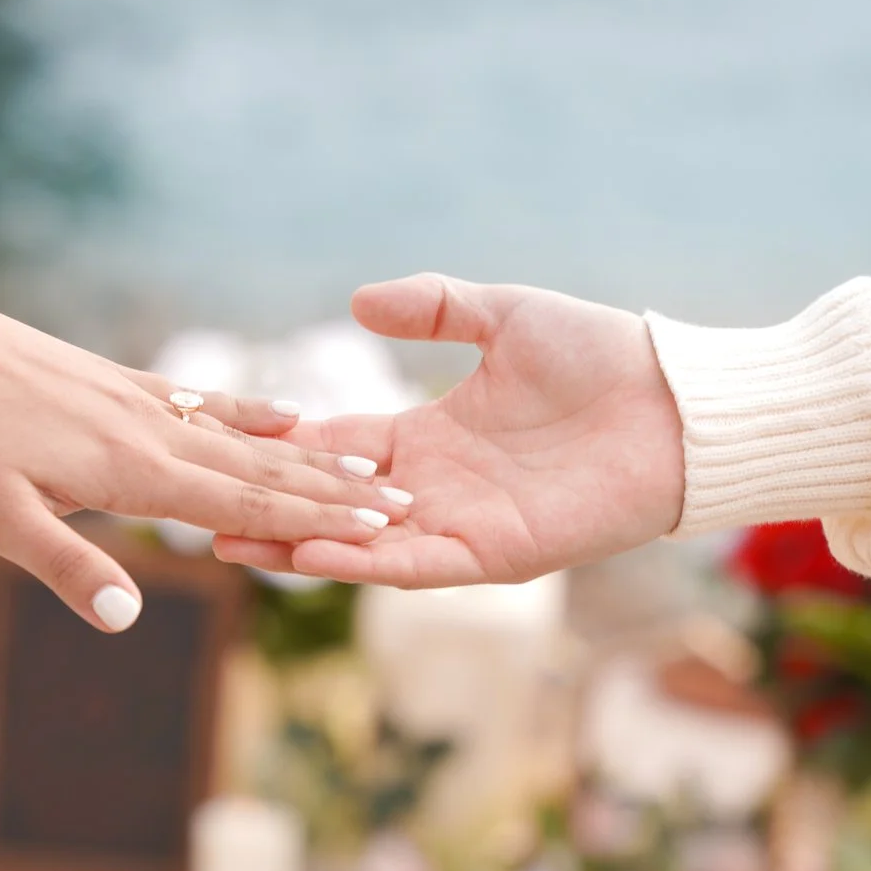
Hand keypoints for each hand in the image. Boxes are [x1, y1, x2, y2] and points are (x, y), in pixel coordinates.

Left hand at [0, 272, 412, 627]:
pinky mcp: (117, 382)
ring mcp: (138, 402)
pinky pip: (203, 401)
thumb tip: (129, 620)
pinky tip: (282, 410)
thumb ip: (64, 566)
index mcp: (132, 472)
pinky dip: (252, 411)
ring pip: (242, 435)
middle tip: (407, 503)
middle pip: (261, 468)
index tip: (381, 530)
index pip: (243, 506)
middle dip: (335, 490)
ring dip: (309, 454)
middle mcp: (151, 431)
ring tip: (368, 464)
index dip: (314, 522)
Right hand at [212, 274, 683, 586]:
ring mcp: (463, 524)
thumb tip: (355, 304)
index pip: (336, 445)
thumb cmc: (599, 356)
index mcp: (432, 433)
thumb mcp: (501, 314)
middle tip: (196, 510)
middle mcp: (437, 486)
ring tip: (231, 542)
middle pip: (333, 504)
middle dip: (270, 508)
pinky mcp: (496, 554)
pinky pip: (415, 565)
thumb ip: (431, 308)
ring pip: (362, 544)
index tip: (218, 442)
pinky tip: (310, 552)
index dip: (281, 447)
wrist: (674, 403)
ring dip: (298, 544)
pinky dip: (363, 563)